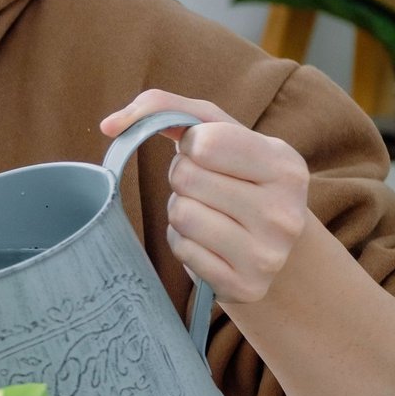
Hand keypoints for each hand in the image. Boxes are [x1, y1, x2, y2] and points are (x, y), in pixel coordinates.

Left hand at [100, 89, 309, 303]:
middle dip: (183, 178)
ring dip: (180, 211)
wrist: (271, 245)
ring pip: (182, 215)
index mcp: (285, 165)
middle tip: (206, 189)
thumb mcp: (217, 132)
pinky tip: (209, 243)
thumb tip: (108, 125)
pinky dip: (183, 243)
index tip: (207, 155)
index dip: (191, 146)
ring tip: (209, 214)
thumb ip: (166, 108)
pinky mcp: (246, 287)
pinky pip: (182, 251)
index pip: (205, 142)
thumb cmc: (234, 175)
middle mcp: (286, 211)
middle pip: (187, 178)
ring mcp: (269, 254)